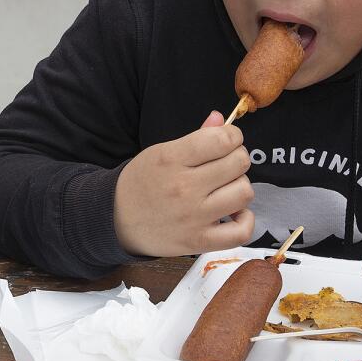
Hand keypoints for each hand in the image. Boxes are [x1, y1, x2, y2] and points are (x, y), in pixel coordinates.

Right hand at [113, 110, 254, 256]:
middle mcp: (184, 187)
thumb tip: (221, 119)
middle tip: (224, 165)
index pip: (222, 139)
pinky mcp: (198, 241)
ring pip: (244, 192)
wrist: (116, 220)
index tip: (226, 141)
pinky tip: (233, 213)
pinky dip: (245, 220)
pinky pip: (241, 231)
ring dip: (239, 187)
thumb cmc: (142, 182)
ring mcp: (193, 217)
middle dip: (237, 159)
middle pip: (238, 163)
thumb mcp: (161, 152)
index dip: (233, 136)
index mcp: (172, 159)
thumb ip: (195, 136)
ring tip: (225, 189)